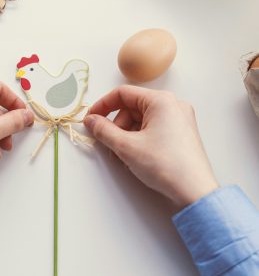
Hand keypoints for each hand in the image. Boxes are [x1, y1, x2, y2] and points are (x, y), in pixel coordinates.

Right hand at [84, 85, 217, 208]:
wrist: (195, 193)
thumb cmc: (164, 165)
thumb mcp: (126, 146)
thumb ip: (103, 130)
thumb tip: (90, 120)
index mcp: (161, 100)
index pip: (123, 94)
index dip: (102, 105)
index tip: (90, 119)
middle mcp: (172, 104)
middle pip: (132, 107)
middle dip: (116, 126)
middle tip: (110, 145)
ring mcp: (179, 118)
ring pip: (141, 119)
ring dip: (126, 135)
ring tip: (123, 155)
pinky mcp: (181, 132)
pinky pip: (153, 127)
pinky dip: (139, 138)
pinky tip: (136, 156)